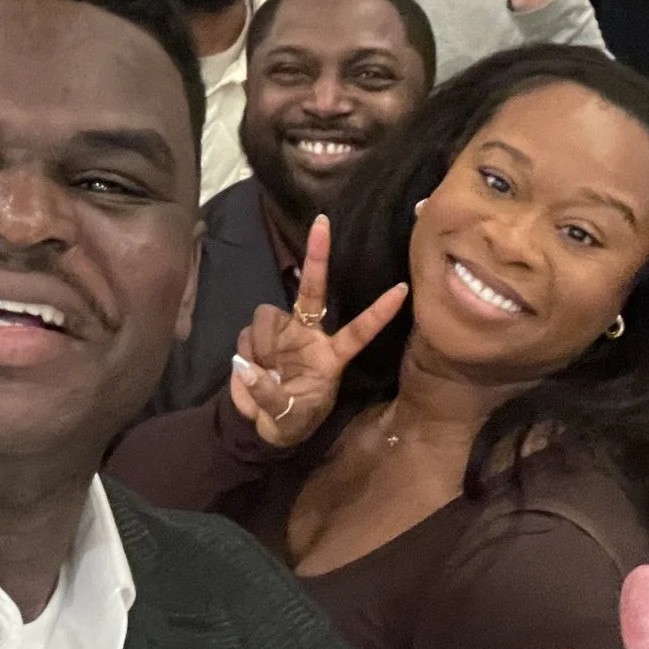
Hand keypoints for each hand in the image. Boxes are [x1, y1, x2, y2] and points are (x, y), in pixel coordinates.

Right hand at [230, 215, 406, 448]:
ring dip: (260, 343)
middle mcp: (309, 335)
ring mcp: (284, 332)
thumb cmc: (290, 420)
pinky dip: (245, 353)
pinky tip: (251, 369)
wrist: (264, 425)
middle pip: (314, 290)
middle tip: (323, 222)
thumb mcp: (286, 417)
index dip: (379, 311)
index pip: (360, 330)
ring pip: (267, 316)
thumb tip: (246, 367)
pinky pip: (247, 335)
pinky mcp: (260, 337)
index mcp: (330, 356)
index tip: (402, 289)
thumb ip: (268, 395)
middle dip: (317, 255)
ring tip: (263, 372)